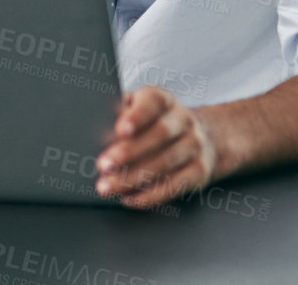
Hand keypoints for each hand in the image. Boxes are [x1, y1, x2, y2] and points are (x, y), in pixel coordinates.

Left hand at [95, 87, 217, 208]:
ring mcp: (194, 145)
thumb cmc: (154, 123)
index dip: (138, 116)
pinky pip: (175, 185)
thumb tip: (96, 119)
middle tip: (103, 166)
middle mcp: (183, 119)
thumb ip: (120, 111)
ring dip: (134, 177)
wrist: (202, 138)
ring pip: (166, 162)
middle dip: (129, 152)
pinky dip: (151, 195)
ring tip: (108, 187)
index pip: (153, 102)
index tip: (120, 130)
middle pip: (159, 134)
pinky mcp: (199, 171)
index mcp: (164, 100)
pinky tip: (130, 198)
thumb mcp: (139, 109)